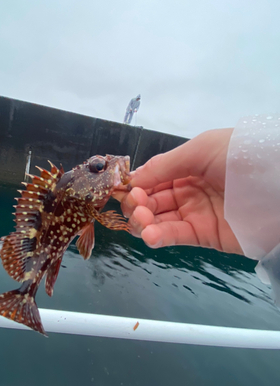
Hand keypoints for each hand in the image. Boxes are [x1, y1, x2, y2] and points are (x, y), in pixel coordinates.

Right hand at [113, 129, 242, 253]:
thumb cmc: (241, 157)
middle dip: (136, 204)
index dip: (134, 184)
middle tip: (135, 206)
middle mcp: (187, 190)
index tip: (120, 190)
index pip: (151, 177)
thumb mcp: (202, 148)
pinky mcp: (204, 236)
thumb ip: (165, 164)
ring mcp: (195, 213)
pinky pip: (175, 236)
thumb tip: (133, 178)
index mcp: (186, 166)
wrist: (279, 188)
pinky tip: (149, 235)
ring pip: (158, 220)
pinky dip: (158, 237)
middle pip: (150, 200)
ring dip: (143, 221)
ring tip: (142, 221)